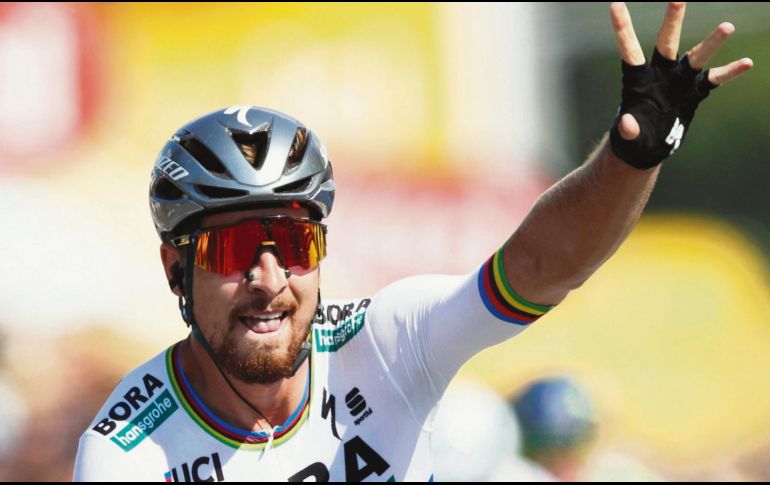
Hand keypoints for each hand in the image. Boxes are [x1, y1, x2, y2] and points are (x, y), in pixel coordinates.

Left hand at [608, 2, 752, 168]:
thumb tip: (628, 124)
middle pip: (666, 43)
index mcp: (637, 80)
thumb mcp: (628, 136)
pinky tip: (746, 62)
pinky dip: (729, 72)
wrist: (647, 146)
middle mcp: (660, 74)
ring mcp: (679, 81)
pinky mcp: (694, 92)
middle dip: (672, 21)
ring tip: (727, 26)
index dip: (623, 29)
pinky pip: (714, 79)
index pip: (630, 50)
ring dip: (712, 43)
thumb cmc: (633, 137)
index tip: (615, 5)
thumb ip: (627, 129)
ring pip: (696, 57)